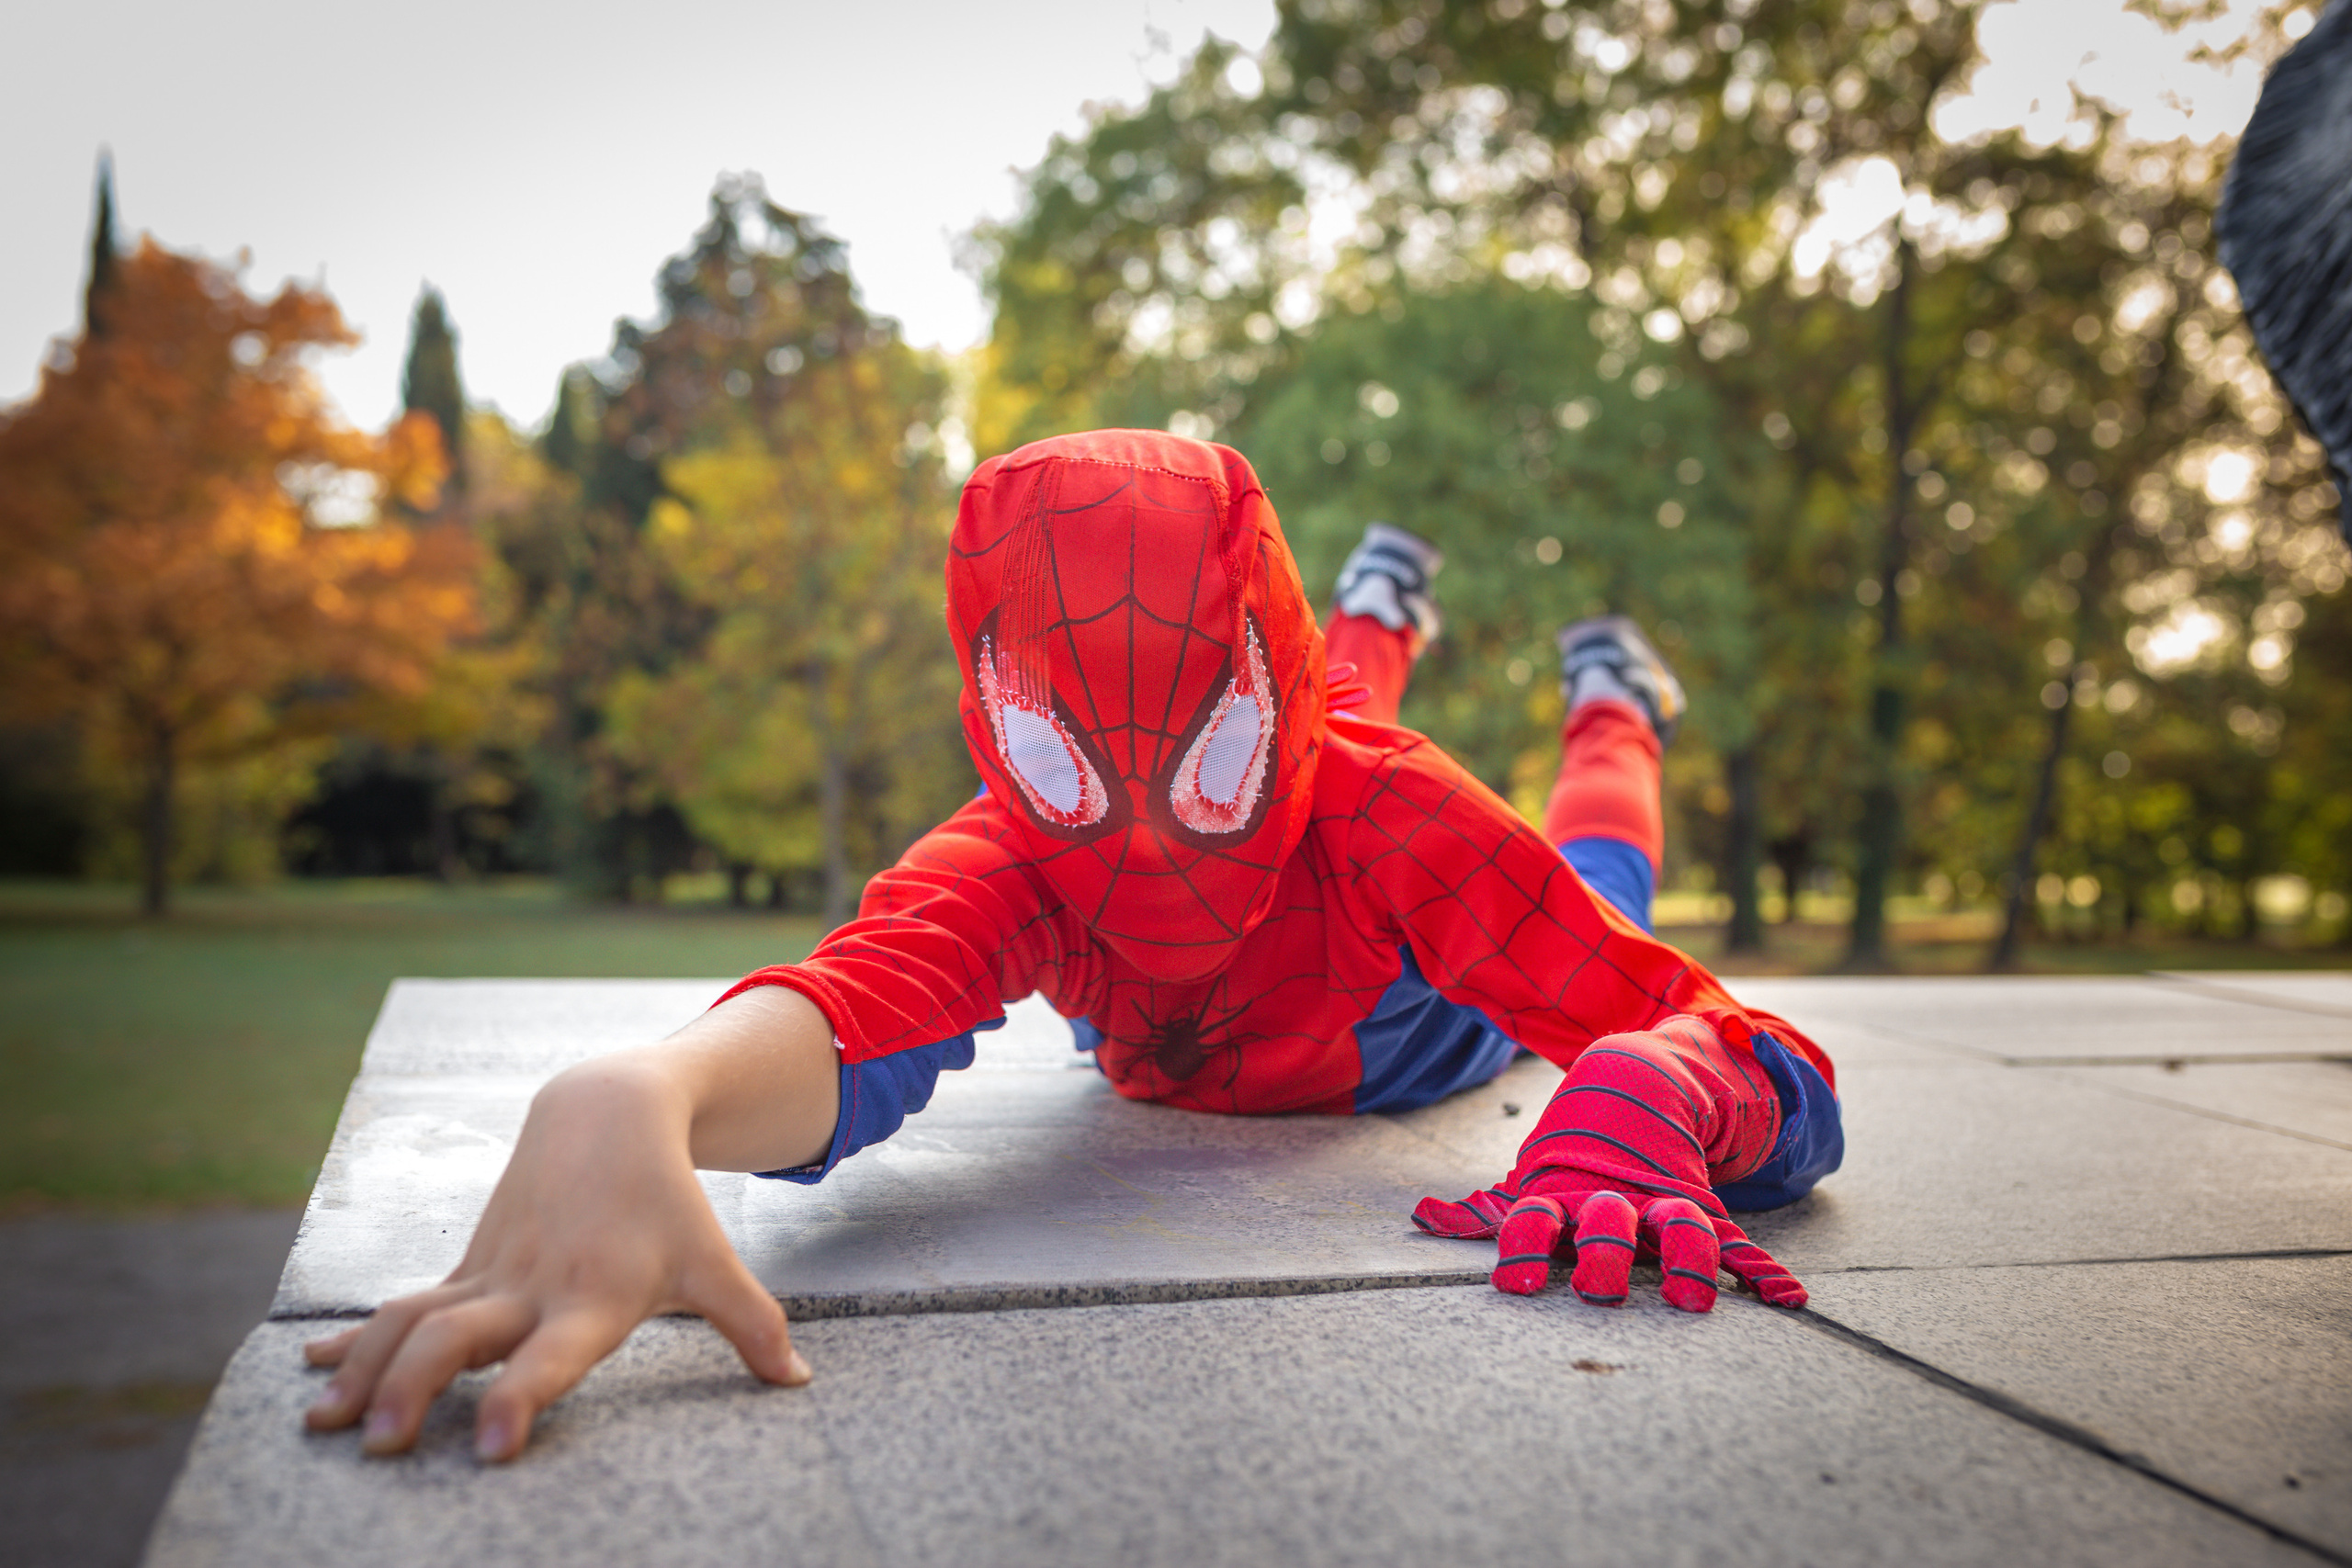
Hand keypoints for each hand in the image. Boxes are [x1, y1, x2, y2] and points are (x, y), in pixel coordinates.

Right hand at [302, 993, 835, 1461]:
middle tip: (377, 1444)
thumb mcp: (713, 1261)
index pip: (554, 1356)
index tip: (490, 1446)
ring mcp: (490, 1274)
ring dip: (364, 1372)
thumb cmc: (667, 1200)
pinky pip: (403, 1305)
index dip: (523, 1398)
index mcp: (595, 1297)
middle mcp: (532, 1288)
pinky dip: (356, 1341)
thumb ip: (751, 1324)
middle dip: (413, 1389)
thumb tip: (798, 1381)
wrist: (606, 1112)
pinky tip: (311, 1373)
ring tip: (322, 1424)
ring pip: (411, 1322)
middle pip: (458, 1338)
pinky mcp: (467, 1265)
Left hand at [1412, 1016, 1806, 1311]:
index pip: (1534, 1223)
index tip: (1512, 1286)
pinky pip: (1739, 1244)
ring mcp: (1662, 1204)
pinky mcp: (1703, 1212)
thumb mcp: (1530, 1184)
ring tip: (1694, 1299)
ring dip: (1686, 1262)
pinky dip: (1763, 1272)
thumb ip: (1484, 1211)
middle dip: (1602, 1258)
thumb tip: (1424, 1217)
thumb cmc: (1573, 1164)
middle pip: (1607, 1225)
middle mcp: (1614, 1200)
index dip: (1521, 1251)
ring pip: (1678, 1229)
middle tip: (1597, 1293)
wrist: (1636, 1091)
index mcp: (1565, 1196)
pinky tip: (1788, 1301)